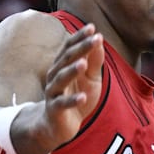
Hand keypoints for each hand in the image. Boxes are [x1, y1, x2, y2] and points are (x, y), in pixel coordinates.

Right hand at [40, 24, 104, 148]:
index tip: (92, 27)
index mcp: (63, 66)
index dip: (80, 37)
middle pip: (67, 59)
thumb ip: (94, 61)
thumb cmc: (77, 97)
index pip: (70, 48)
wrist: (58, 126)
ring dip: (72, 71)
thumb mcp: (90, 79)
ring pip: (61, 79)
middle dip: (81, 48)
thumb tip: (99, 40)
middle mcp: (55, 76)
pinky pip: (62, 104)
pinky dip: (72, 100)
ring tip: (83, 63)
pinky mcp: (54, 110)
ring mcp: (54, 92)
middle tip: (94, 38)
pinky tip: (83, 97)